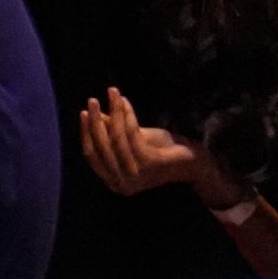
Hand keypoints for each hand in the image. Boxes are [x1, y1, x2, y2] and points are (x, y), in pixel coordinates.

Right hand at [78, 86, 225, 202]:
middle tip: (92, 100)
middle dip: (95, 121)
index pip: (92, 156)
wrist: (194, 162)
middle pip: (102, 147)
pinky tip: (125, 102)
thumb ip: (112, 132)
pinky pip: (133, 135)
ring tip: (111, 94)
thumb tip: (90, 115)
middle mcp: (122, 184)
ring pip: (117, 139)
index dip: (86, 133)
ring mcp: (135, 176)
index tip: (83, 113)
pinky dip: (128, 116)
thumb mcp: (133, 140)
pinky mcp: (149, 164)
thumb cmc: (163, 150)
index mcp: (114, 183)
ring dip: (113, 113)